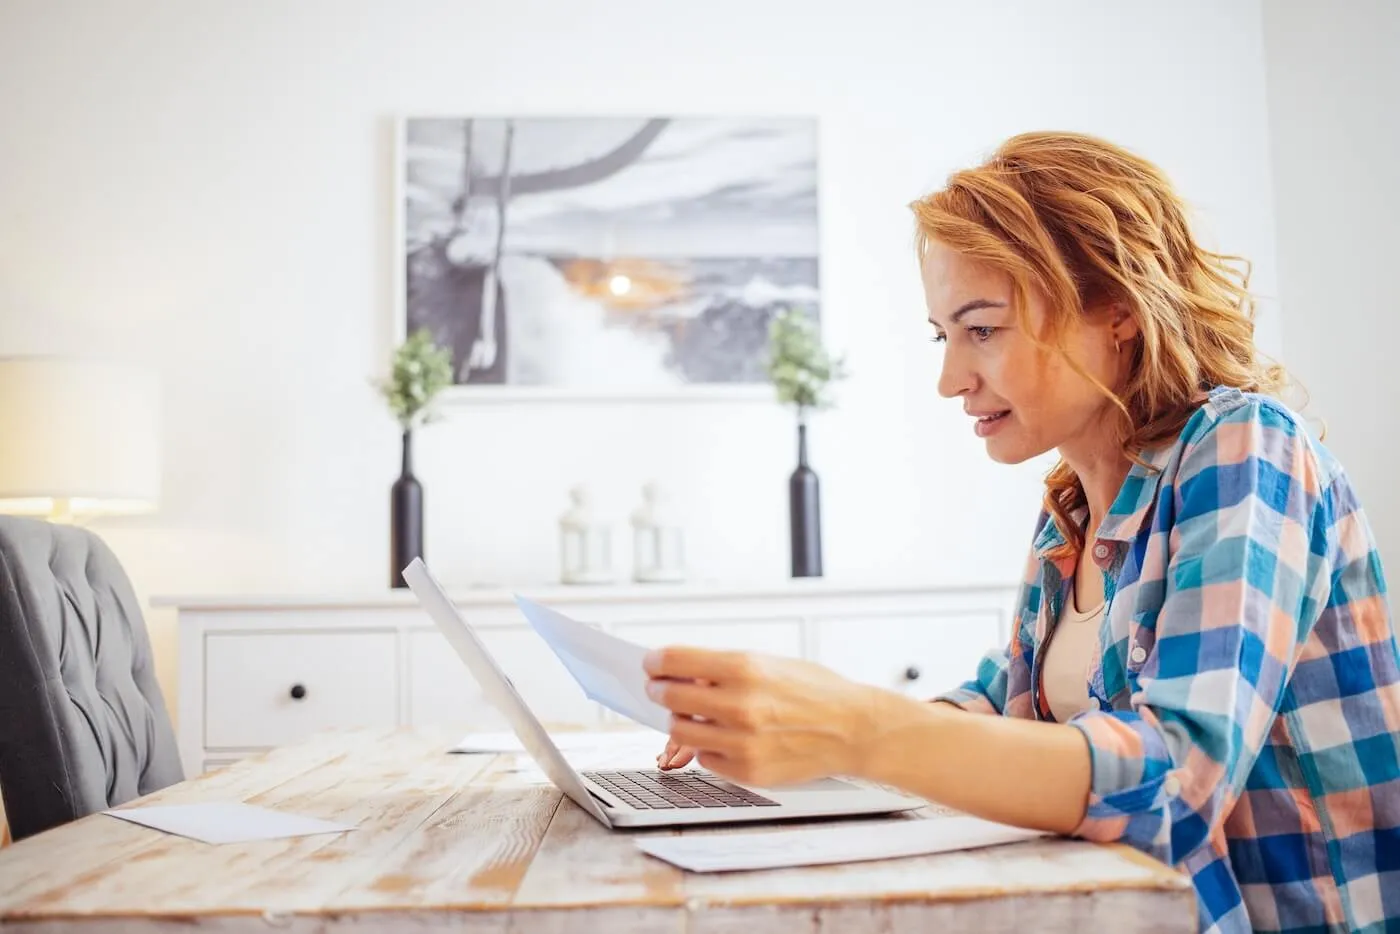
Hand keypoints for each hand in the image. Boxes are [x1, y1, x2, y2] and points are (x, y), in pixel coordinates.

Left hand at [643, 647, 879, 786]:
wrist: (854, 729)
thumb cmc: (816, 691)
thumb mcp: (770, 663)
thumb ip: (724, 669)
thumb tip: (679, 672)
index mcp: (745, 668)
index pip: (674, 661)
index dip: (655, 662)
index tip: (651, 665)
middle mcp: (740, 705)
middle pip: (669, 698)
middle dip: (660, 691)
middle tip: (661, 690)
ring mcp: (742, 741)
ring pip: (680, 732)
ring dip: (680, 721)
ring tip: (696, 715)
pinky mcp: (748, 770)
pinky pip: (706, 758)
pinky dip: (708, 747)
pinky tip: (725, 738)